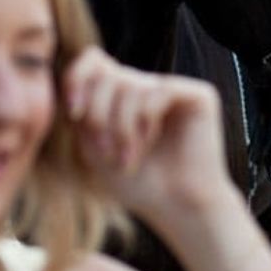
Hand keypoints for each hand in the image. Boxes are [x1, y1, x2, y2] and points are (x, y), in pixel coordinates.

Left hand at [65, 48, 247, 259]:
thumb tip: (72, 78)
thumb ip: (82, 111)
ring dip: (122, 127)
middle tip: (104, 152)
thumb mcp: (93, 147)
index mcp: (122, 95)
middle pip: (107, 74)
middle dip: (99, 115)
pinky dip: (145, 120)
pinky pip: (159, 90)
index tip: (74, 113)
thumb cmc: (136, 184)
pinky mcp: (197, 96)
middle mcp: (147, 86)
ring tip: (128, 158)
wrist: (176, 209)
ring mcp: (172, 89)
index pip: (93, 61)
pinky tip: (150, 142)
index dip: (77, 79)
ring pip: (131, 85)